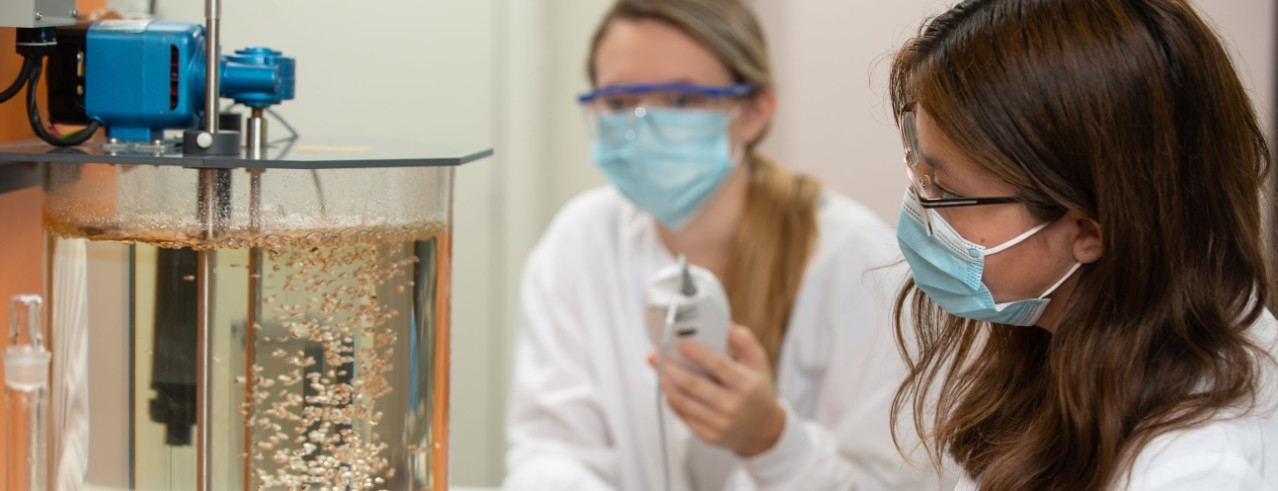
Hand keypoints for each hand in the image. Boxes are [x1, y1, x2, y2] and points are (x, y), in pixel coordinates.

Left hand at [647, 325, 785, 456]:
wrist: (762, 429)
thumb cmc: (757, 392)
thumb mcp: (758, 363)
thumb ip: (744, 341)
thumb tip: (726, 325)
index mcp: (744, 385)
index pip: (717, 365)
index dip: (697, 353)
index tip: (682, 345)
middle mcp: (731, 406)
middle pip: (692, 384)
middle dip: (670, 368)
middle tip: (657, 356)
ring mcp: (719, 423)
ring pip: (683, 401)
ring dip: (666, 384)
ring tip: (659, 371)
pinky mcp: (708, 435)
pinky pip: (682, 415)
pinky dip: (672, 400)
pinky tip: (668, 388)